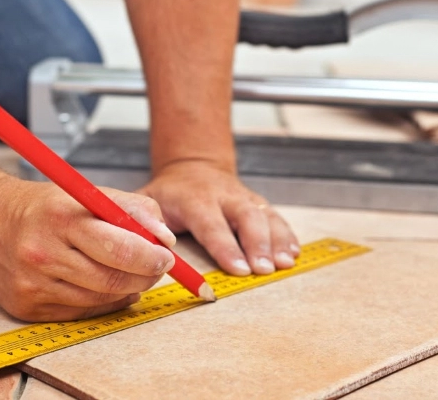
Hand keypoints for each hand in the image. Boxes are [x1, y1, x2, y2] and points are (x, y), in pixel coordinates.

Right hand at [0, 176, 176, 321]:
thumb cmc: (41, 207)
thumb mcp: (87, 192)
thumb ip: (132, 209)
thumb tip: (165, 239)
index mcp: (60, 217)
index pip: (119, 246)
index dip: (150, 256)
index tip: (166, 256)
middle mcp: (43, 253)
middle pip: (112, 279)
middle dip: (145, 275)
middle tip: (156, 267)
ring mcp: (32, 284)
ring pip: (100, 299)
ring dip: (126, 289)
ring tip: (130, 273)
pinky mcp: (26, 307)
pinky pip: (81, 312)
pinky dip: (102, 302)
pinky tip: (105, 287)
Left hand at [138, 160, 299, 275]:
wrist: (194, 167)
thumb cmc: (170, 193)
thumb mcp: (147, 200)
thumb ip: (143, 221)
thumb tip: (146, 247)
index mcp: (195, 199)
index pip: (211, 224)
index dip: (225, 247)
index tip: (239, 268)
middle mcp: (224, 196)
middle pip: (246, 217)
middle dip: (258, 244)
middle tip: (264, 270)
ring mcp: (244, 198)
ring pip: (265, 216)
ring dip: (277, 241)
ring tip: (284, 264)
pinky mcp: (257, 204)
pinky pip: (276, 217)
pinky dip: (287, 235)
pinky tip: (293, 253)